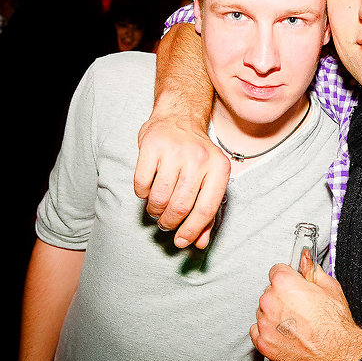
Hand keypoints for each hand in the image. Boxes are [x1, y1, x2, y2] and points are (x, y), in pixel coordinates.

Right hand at [134, 112, 229, 247]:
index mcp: (220, 168)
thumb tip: (198, 242)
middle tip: (165, 224)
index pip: (206, 209)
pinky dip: (142, 194)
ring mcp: (175, 151)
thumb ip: (207, 212)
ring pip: (159, 198)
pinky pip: (142, 184)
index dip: (192, 231)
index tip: (181, 242)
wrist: (179, 118)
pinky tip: (148, 189)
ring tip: (156, 208)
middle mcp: (199, 158)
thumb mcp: (210, 179)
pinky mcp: (152, 146)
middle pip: (180, 206)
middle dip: (169, 223)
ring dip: (154, 211)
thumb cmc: (196, 156)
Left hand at [250, 264, 361, 360]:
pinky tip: (285, 332)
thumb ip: (313, 270)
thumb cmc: (335, 324)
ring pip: (264, 310)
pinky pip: (258, 330)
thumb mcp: (330, 287)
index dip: (289, 276)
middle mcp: (270, 301)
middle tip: (300, 305)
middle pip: (270, 291)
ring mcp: (265, 322)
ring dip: (275, 314)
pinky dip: (269, 331)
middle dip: (283, 296)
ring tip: (295, 321)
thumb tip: (306, 261)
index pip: (277, 270)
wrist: (337, 353)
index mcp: (284, 283)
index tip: (294, 282)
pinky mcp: (263, 342)